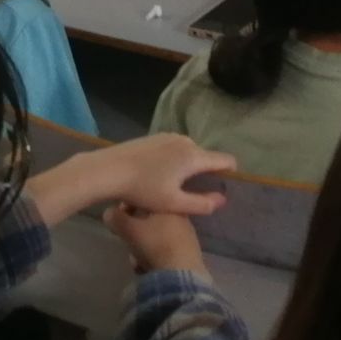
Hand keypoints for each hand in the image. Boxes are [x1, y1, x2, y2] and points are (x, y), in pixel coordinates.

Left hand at [91, 135, 234, 217]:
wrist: (110, 169)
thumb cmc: (144, 188)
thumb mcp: (174, 203)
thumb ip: (202, 203)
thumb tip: (223, 200)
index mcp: (193, 156)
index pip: (224, 159)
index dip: (230, 171)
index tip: (226, 185)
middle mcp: (185, 141)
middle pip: (205, 156)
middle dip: (206, 172)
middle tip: (196, 193)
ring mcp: (168, 136)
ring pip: (189, 151)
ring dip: (188, 166)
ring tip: (177, 185)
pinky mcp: (154, 137)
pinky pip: (174, 148)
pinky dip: (175, 159)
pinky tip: (161, 174)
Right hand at [106, 205, 209, 276]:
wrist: (182, 275)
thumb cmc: (155, 245)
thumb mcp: (129, 229)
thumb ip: (115, 218)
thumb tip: (109, 213)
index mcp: (168, 205)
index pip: (144, 200)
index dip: (127, 209)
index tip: (118, 220)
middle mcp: (180, 218)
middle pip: (149, 221)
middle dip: (134, 234)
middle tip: (127, 242)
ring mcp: (187, 237)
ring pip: (155, 239)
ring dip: (142, 249)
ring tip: (136, 261)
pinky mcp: (189, 255)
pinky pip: (164, 252)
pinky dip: (153, 258)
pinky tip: (146, 269)